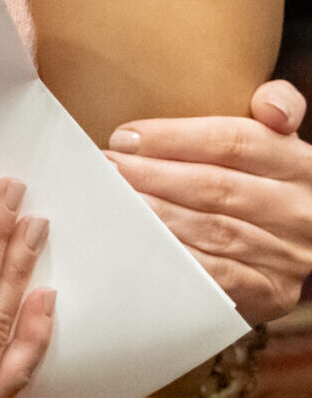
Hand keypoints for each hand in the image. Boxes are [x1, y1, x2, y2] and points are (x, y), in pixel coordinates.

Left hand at [104, 78, 311, 323]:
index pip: (234, 142)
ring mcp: (286, 254)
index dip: (174, 138)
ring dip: (156, 215)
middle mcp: (297, 210)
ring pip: (213, 230)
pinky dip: (175, 257)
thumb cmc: (265, 181)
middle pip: (217, 187)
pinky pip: (217, 274)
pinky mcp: (270, 291)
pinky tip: (140, 242)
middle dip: (152, 176)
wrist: (295, 244)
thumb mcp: (276, 142)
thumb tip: (270, 106)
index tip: (124, 138)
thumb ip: (276, 106)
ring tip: (111, 202)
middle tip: (105, 169)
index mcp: (297, 164)